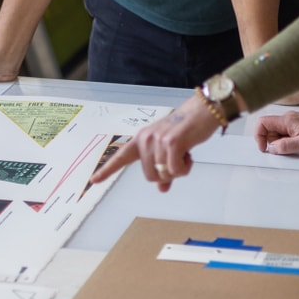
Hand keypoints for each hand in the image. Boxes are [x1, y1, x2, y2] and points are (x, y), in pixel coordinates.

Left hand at [89, 93, 221, 192]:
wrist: (204, 110)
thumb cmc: (187, 129)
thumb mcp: (172, 149)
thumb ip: (163, 169)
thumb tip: (162, 188)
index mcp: (142, 139)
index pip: (121, 156)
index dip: (107, 170)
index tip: (94, 180)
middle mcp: (146, 139)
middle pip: (150, 176)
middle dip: (166, 174)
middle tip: (178, 159)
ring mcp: (158, 140)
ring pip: (164, 174)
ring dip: (179, 169)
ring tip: (185, 153)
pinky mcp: (172, 143)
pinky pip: (175, 170)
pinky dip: (184, 168)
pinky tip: (189, 154)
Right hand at [253, 110, 298, 156]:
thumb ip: (284, 146)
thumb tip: (271, 148)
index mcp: (287, 120)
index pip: (262, 123)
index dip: (259, 136)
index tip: (265, 148)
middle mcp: (287, 118)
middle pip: (268, 129)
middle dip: (271, 142)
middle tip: (284, 150)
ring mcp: (292, 122)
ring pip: (276, 132)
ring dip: (279, 143)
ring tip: (294, 147)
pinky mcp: (296, 126)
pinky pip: (284, 134)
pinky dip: (286, 141)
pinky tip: (296, 145)